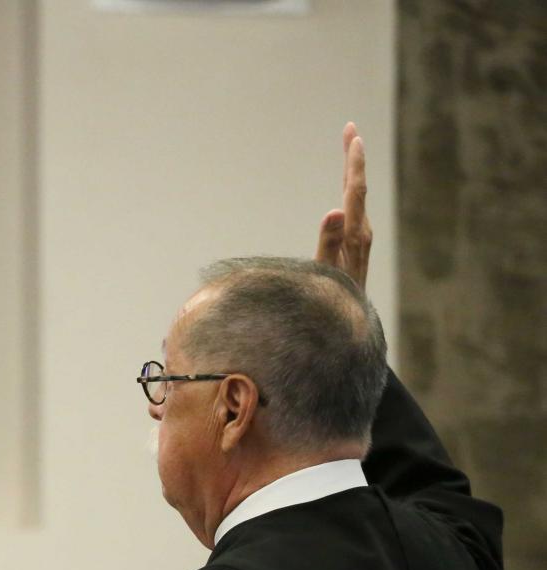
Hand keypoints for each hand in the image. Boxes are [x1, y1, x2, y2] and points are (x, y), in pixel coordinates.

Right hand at [314, 121, 371, 289]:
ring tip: (349, 147)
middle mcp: (361, 233)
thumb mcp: (324, 273)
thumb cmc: (331, 300)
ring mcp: (360, 238)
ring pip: (357, 196)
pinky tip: (345, 186)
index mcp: (355, 236)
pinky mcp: (355, 244)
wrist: (348, 324)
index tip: (354, 137)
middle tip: (349, 129)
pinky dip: (350, 189)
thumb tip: (334, 209)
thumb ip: (328, 242)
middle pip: (358, 188)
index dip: (354, 164)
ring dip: (352, 170)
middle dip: (354, 158)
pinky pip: (354, 208)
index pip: (354, 192)